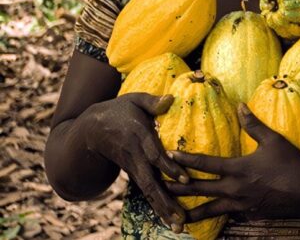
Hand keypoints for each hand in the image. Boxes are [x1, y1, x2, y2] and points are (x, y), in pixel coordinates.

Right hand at [80, 93, 188, 231]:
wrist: (89, 130)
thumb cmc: (117, 110)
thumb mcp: (133, 100)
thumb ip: (152, 102)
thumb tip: (171, 98)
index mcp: (138, 137)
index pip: (155, 155)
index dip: (169, 167)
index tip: (184, 179)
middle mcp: (136, 157)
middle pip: (151, 182)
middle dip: (166, 201)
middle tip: (181, 218)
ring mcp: (133, 168)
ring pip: (149, 192)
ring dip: (163, 209)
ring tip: (178, 227)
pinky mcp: (133, 173)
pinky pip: (146, 192)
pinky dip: (157, 205)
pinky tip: (169, 219)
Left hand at [165, 103, 299, 222]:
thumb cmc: (291, 164)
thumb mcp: (273, 140)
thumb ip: (253, 124)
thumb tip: (240, 105)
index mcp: (238, 169)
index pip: (205, 163)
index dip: (185, 159)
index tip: (168, 155)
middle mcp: (234, 189)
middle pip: (199, 189)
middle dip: (178, 187)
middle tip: (159, 186)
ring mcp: (241, 204)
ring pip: (210, 210)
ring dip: (191, 212)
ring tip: (175, 216)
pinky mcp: (250, 214)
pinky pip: (228, 216)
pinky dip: (215, 218)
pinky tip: (210, 220)